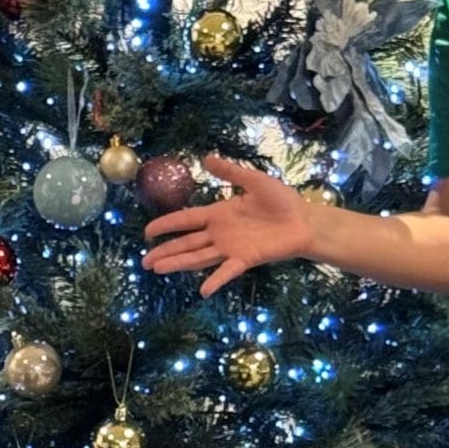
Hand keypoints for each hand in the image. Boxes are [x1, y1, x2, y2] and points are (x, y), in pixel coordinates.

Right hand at [142, 155, 318, 293]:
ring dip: (179, 264)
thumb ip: (230, 172)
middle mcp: (220, 234)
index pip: (186, 220)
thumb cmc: (282, 201)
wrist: (304, 220)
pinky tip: (203, 290)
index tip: (147, 233)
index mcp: (219, 214)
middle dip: (165, 252)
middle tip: (144, 262)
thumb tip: (207, 158)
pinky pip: (227, 270)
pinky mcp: (246, 259)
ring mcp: (231, 248)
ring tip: (158, 270)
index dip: (167, 225)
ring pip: (199, 257)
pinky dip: (216, 280)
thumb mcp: (254, 180)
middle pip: (187, 243)